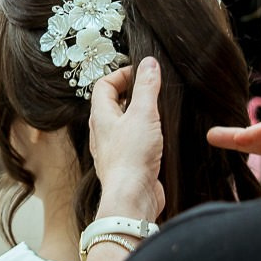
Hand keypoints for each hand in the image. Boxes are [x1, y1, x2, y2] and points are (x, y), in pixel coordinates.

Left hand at [88, 58, 164, 219]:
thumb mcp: (143, 113)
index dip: (121, 74)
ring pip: (122, 124)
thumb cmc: (131, 159)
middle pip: (112, 104)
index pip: (103, 85)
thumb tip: (148, 63)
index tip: (141, 72)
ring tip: (157, 110)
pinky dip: (144, 134)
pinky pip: (132, 143)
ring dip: (138, 114)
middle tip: (150, 88)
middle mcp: (103, 133)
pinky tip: (159, 137)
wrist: (132, 197)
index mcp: (101, 117)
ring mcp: (114, 150)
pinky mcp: (127, 164)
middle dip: (130, 93)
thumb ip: (146, 87)